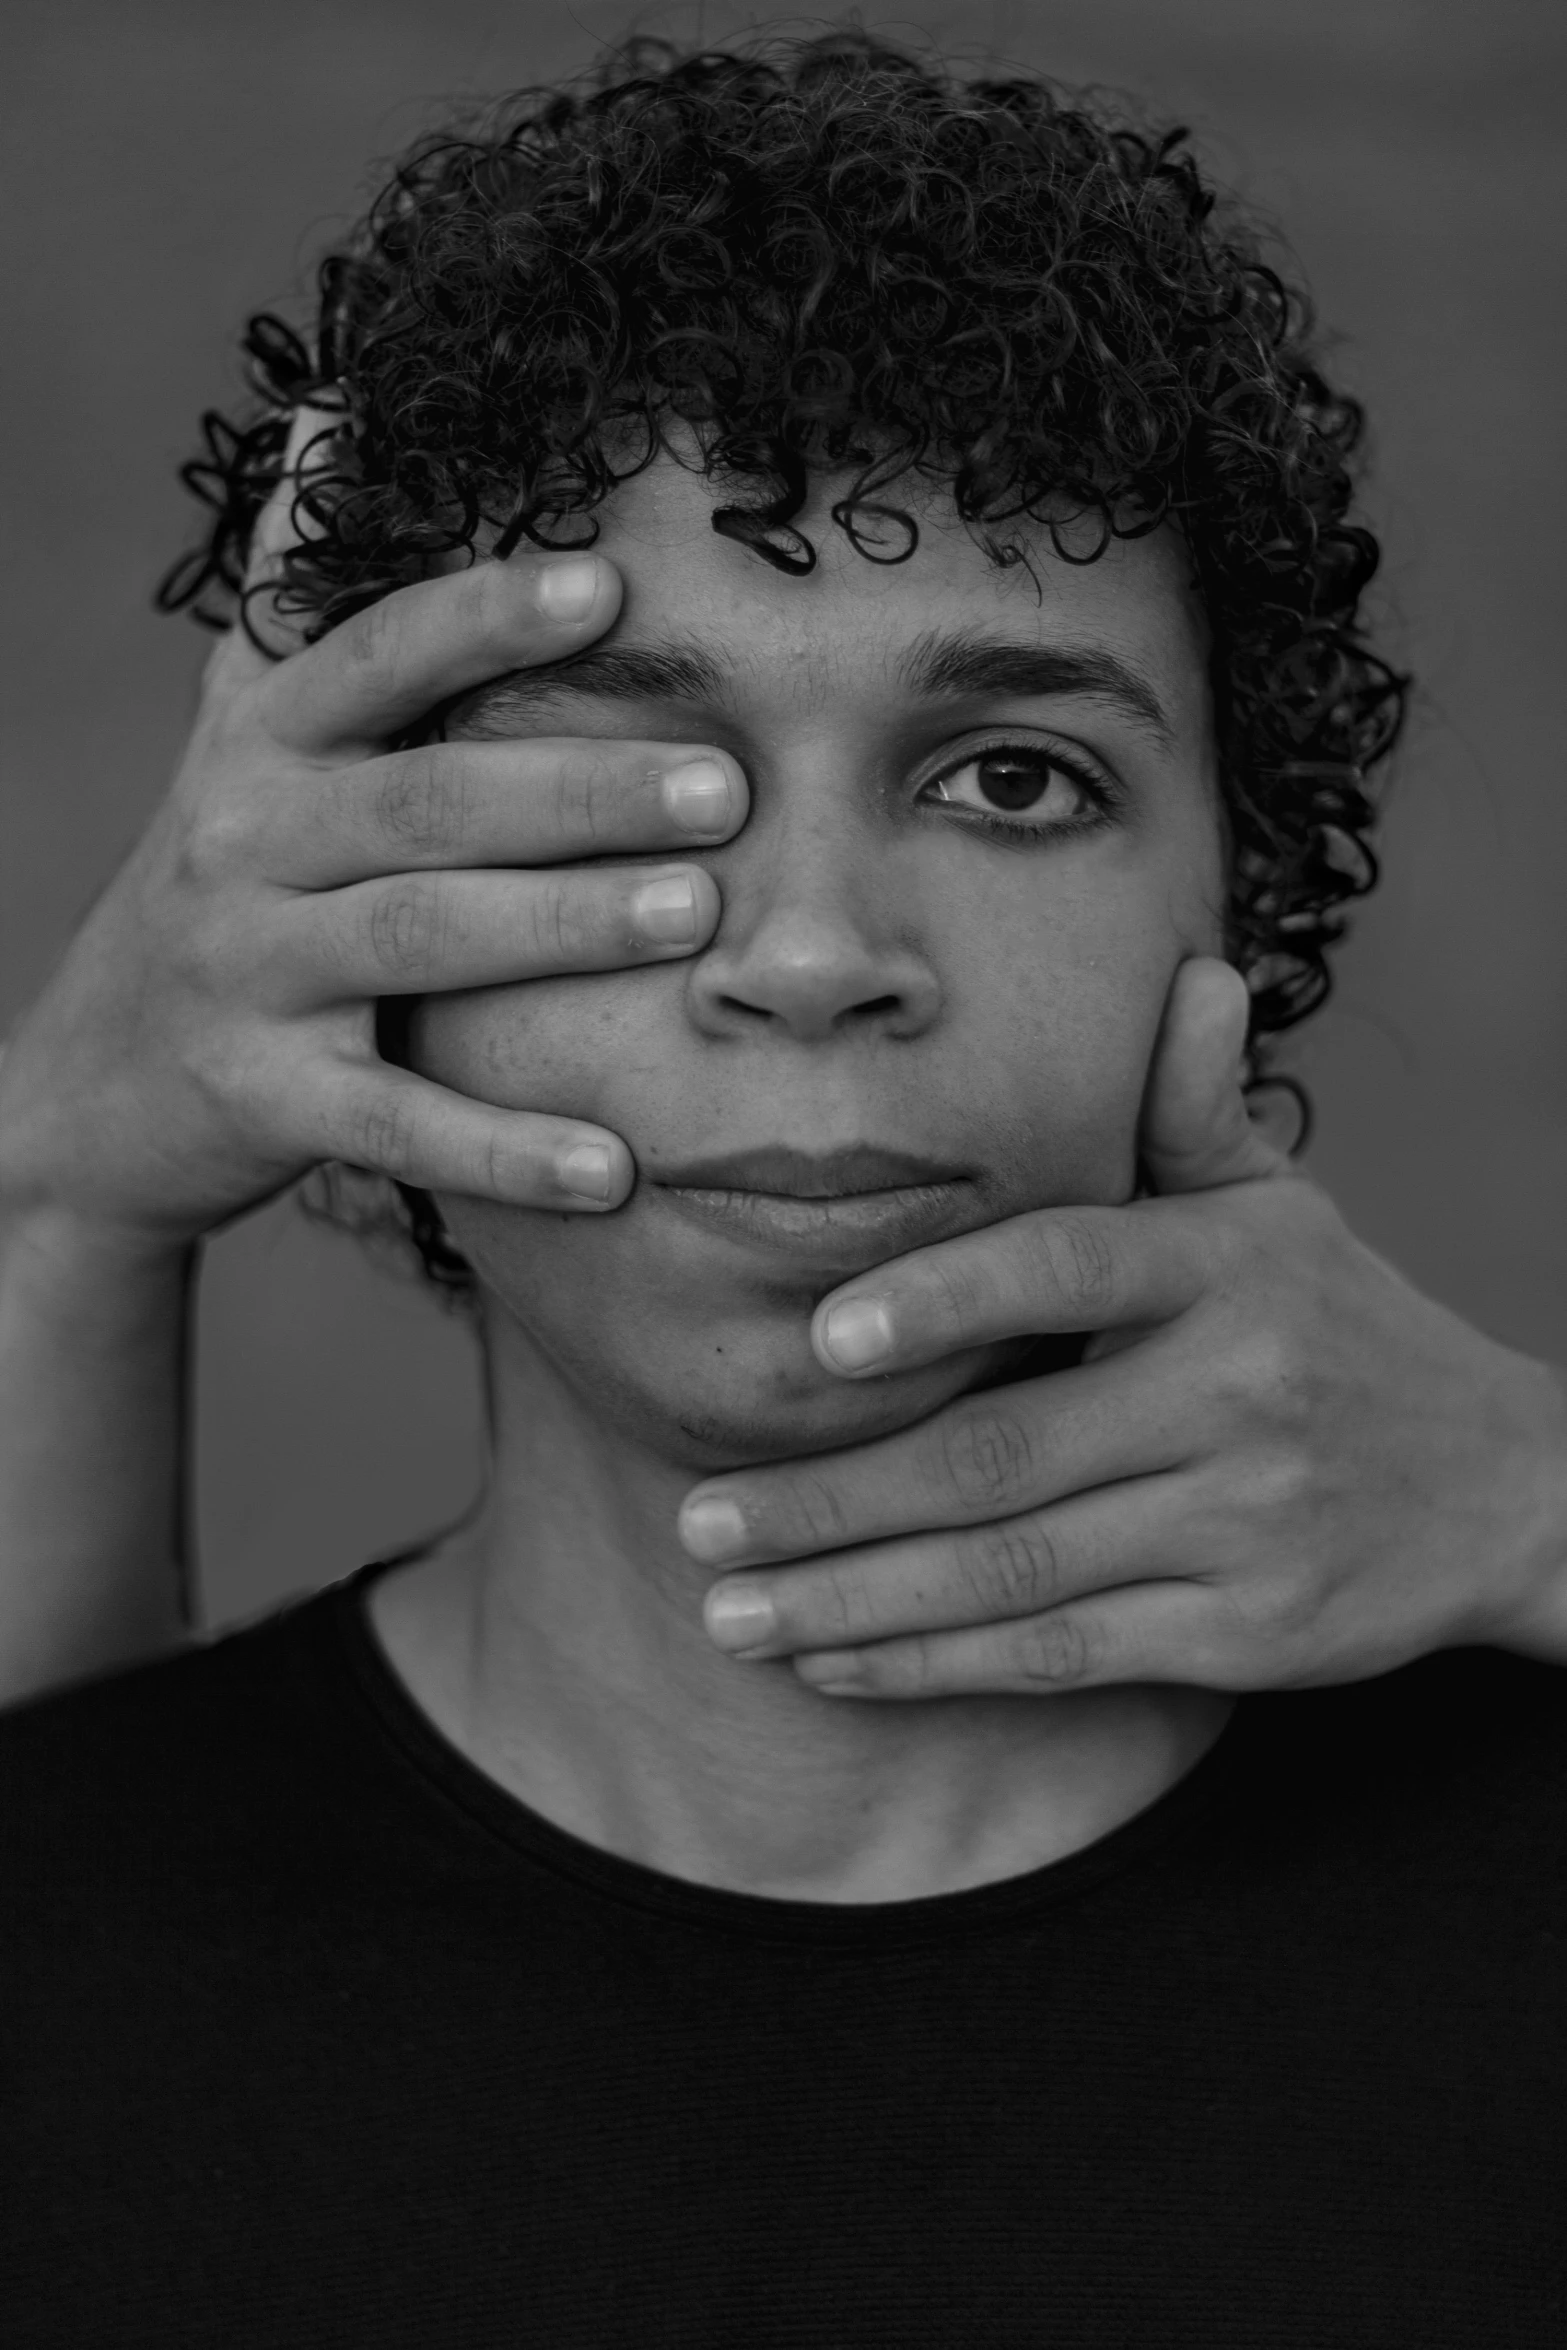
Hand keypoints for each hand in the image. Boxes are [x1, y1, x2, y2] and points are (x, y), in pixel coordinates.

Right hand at [0, 419, 746, 1251]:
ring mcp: (251, 974)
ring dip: (561, 928)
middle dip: (579, 788)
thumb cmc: (224, 887)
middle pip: (427, 801)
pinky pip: (397, 1123)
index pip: (376, 658)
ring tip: (694, 920)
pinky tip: (615, 1168)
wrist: (93, 1087)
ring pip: (420, 940)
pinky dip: (505, 1149)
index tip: (612, 588)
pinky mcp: (264, 1102)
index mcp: (264, 742)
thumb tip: (338, 408)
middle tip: (724, 787)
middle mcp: (248, 841)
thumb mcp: (238, 734)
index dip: (486, 620)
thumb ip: (293, 595)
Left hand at [685, 959, 1566, 1693]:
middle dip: (834, 1498)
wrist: (1508, 1487)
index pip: (1066, 1266)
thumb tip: (1188, 978)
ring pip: (1014, 1572)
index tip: (816, 1342)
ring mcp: (1243, 1522)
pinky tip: (838, 1660)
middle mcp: (1237, 1391)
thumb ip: (1195, 1114)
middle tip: (703, 1517)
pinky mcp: (1247, 1634)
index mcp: (1227, 1264)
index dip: (939, 1302)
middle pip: (1001, 1452)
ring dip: (855, 1596)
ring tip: (733, 1611)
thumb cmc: (1345, 1327)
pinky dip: (938, 1663)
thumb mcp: (1283, 1209)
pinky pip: (1064, 1655)